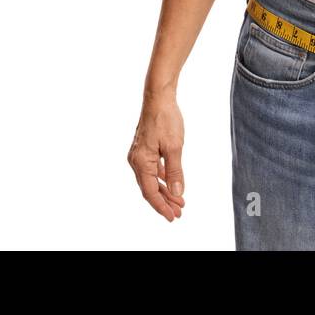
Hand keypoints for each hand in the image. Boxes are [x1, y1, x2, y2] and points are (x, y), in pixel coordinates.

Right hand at [127, 95, 186, 221]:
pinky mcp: (143, 149)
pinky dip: (161, 178)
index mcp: (141, 162)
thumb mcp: (175, 147)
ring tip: (178, 201)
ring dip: (164, 190)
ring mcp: (138, 155)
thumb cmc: (166, 119)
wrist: (158, 98)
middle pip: (149, 188)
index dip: (162, 206)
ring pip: (151, 179)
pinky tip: (171, 183)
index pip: (150, 192)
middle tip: (179, 213)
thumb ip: (175, 171)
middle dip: (164, 201)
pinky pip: (151, 169)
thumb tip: (177, 193)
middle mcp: (135, 161)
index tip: (173, 217)